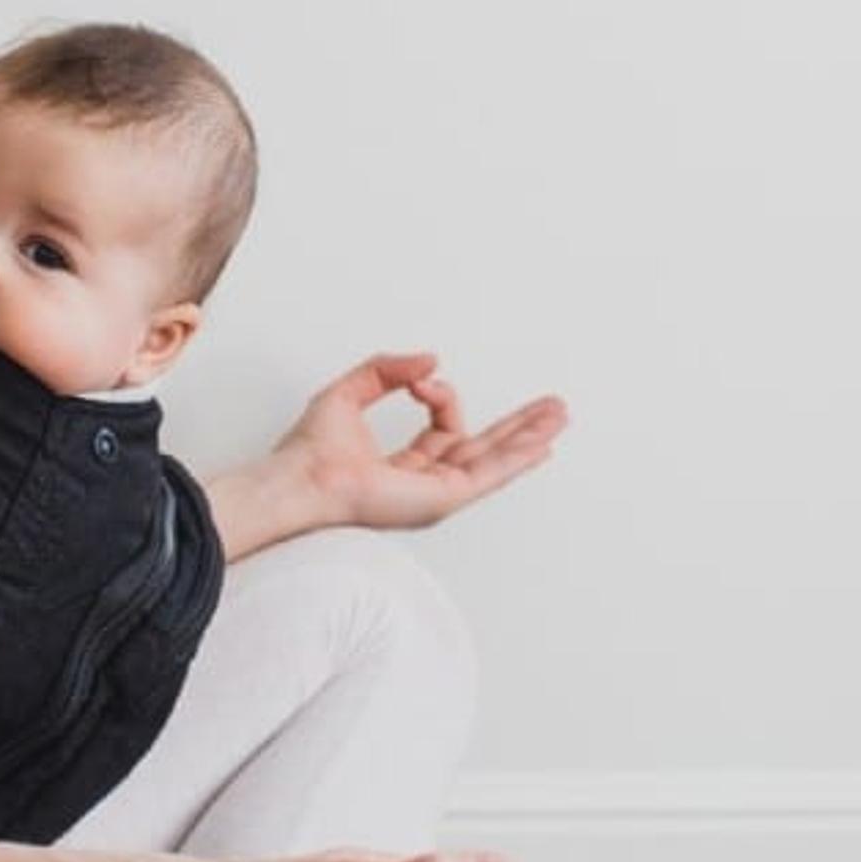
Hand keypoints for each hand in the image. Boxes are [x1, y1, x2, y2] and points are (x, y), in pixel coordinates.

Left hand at [271, 350, 568, 532]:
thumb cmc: (309, 451)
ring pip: (494, 462)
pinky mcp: (442, 499)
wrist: (300, 478)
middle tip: (551, 408)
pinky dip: (518, 456)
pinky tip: (542, 443)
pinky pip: (489, 474)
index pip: (444, 428)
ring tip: (560, 417)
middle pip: (484, 450)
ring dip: (529, 437)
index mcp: (403, 467)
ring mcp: (436, 494)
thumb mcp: (349, 392)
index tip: (422, 381)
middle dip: (519, 427)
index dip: (441, 397)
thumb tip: (430, 362)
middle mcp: (423, 484)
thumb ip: (387, 370)